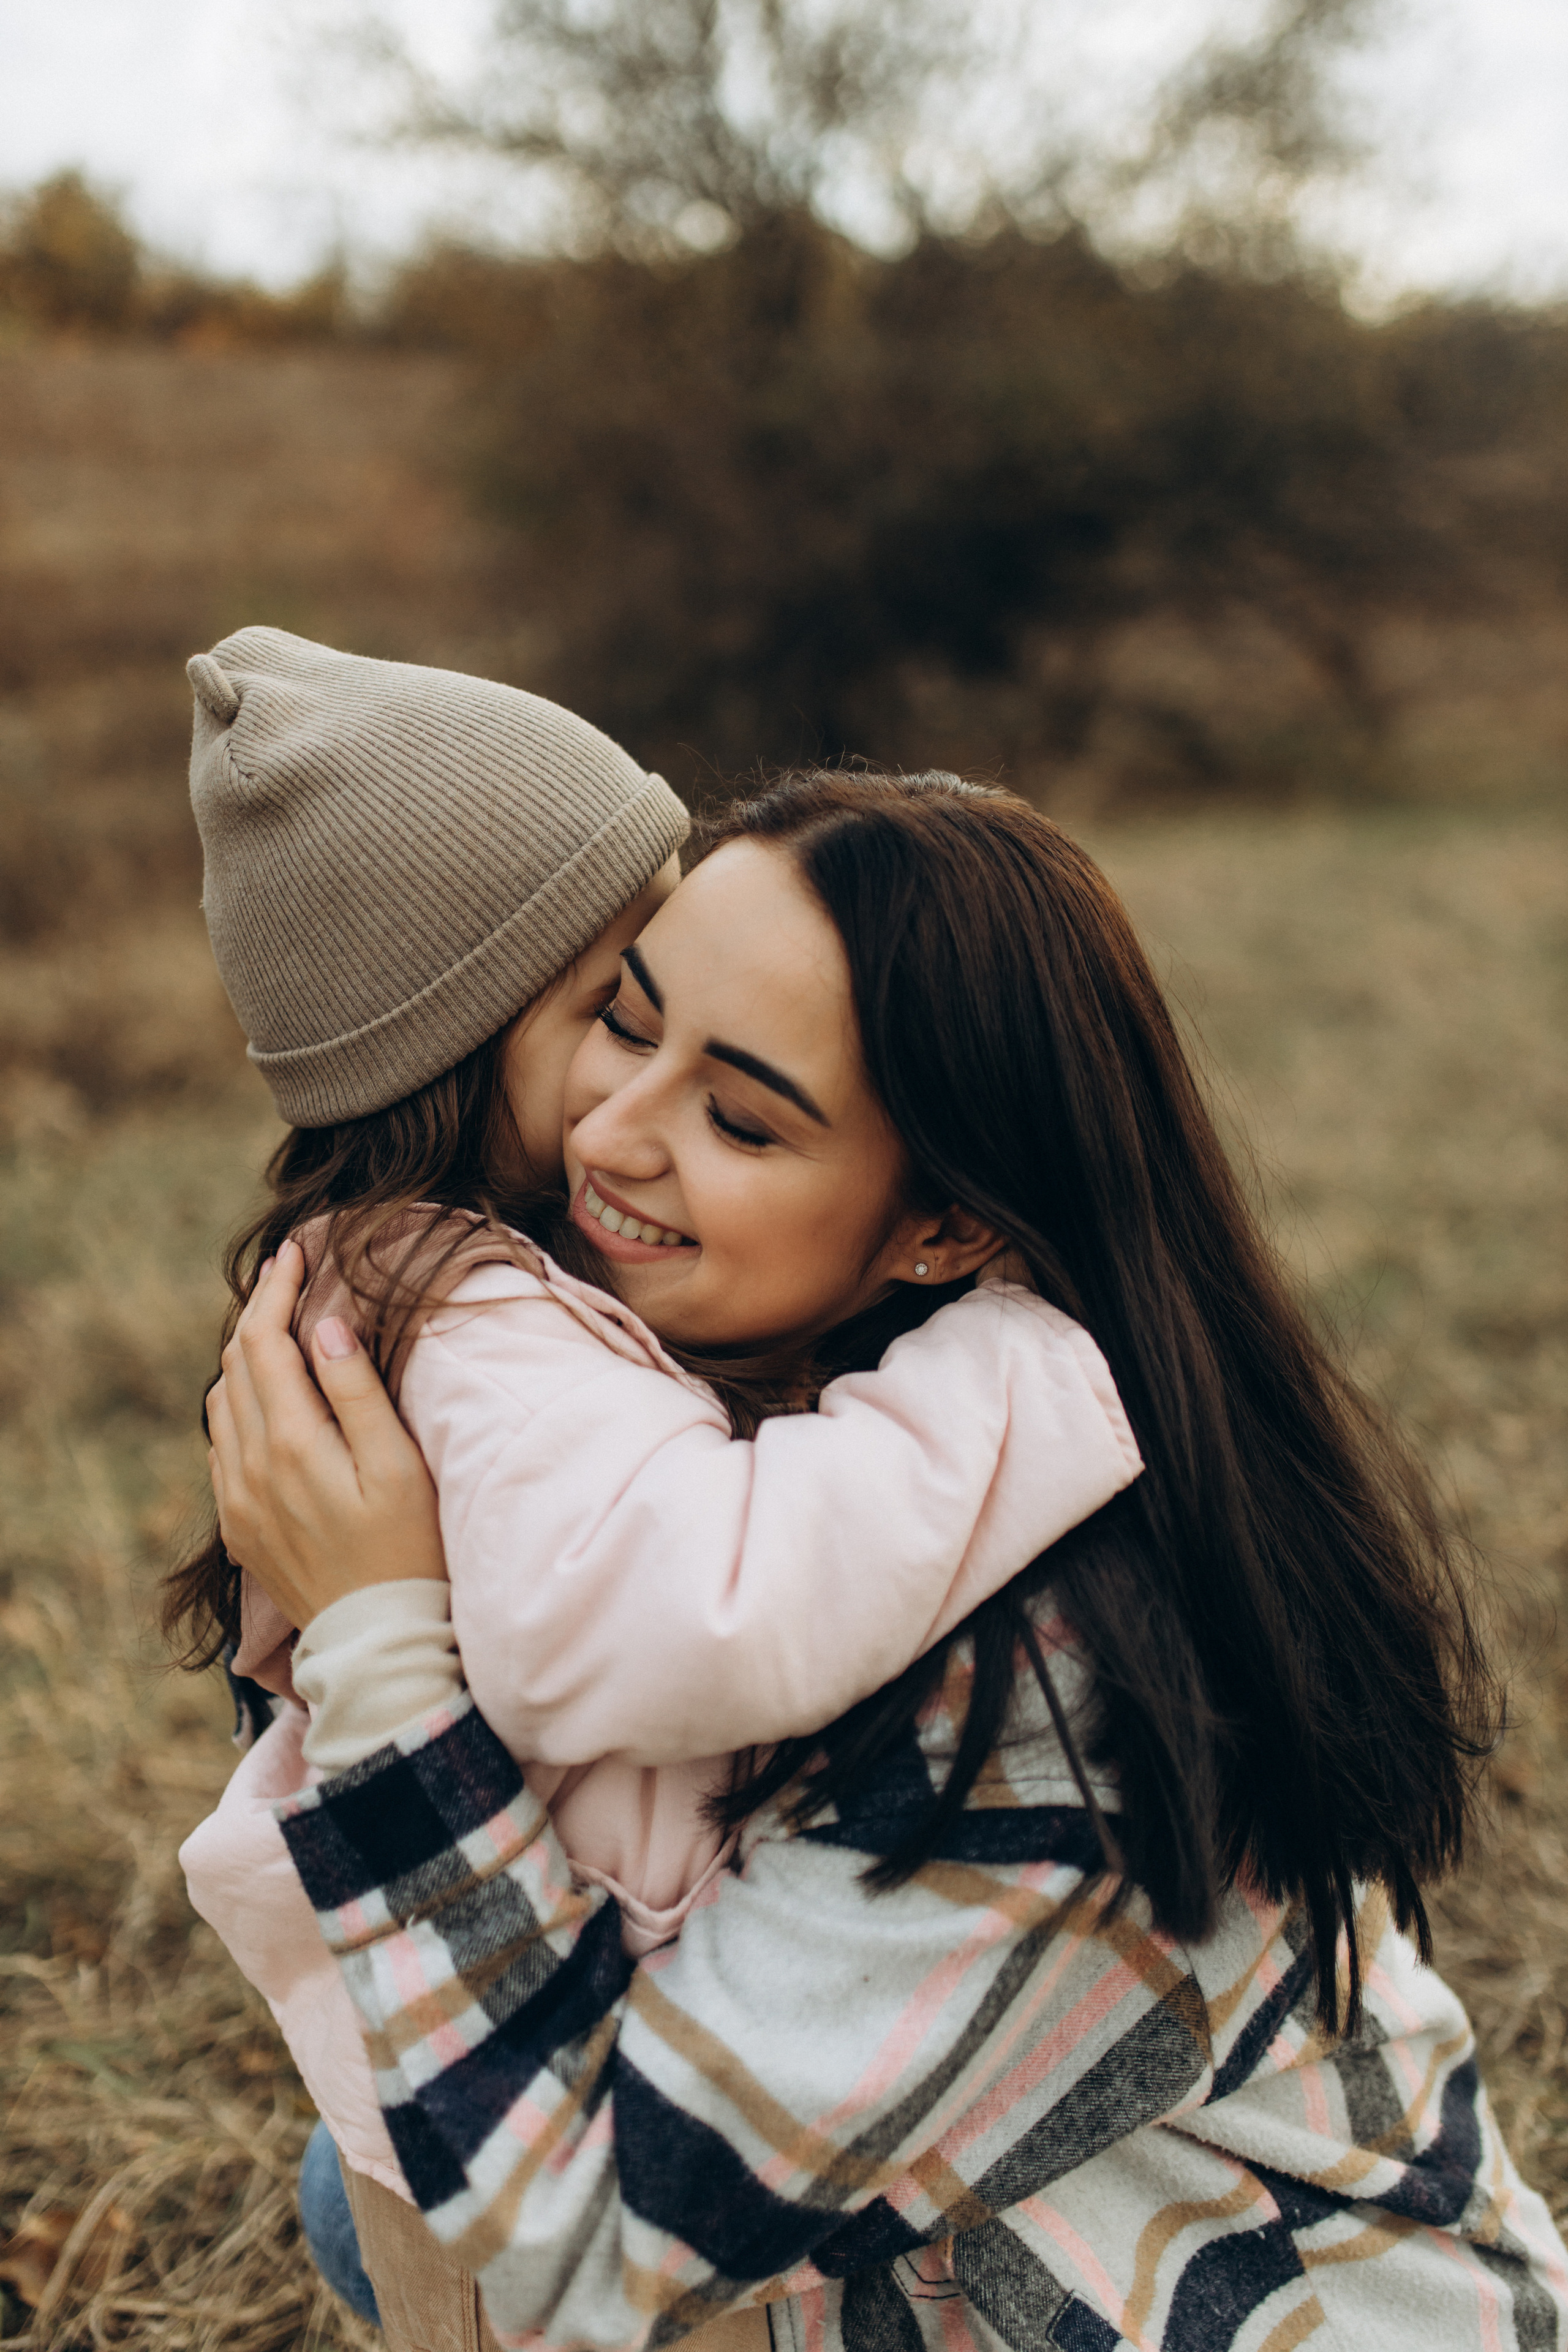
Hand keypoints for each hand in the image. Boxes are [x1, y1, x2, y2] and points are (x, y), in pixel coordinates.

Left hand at [206, 1237, 446, 1630]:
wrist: (379, 1646)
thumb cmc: (410, 1551)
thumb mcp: (399, 1465)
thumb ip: (358, 1392)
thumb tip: (326, 1326)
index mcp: (290, 1444)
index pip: (262, 1342)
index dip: (276, 1289)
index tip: (296, 1250)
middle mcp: (248, 1469)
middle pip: (235, 1364)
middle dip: (260, 1312)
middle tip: (292, 1275)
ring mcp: (237, 1501)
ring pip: (222, 1403)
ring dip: (246, 1358)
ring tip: (283, 1330)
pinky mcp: (239, 1526)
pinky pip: (223, 1446)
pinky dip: (241, 1405)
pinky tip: (271, 1400)